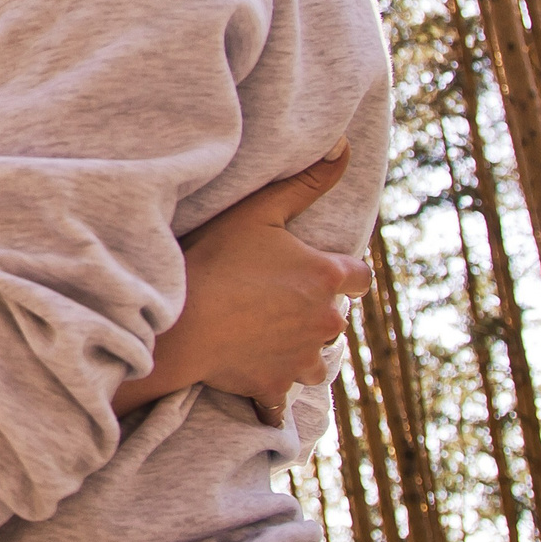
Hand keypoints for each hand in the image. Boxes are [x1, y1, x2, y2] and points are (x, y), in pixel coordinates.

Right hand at [157, 142, 370, 421]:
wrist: (180, 324)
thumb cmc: (217, 260)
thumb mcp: (259, 211)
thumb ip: (307, 182)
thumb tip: (345, 147)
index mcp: (328, 279)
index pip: (360, 277)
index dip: (341, 273)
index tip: (318, 272)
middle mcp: (326, 323)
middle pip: (334, 319)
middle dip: (312, 312)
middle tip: (271, 300)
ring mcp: (302, 359)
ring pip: (315, 360)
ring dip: (298, 350)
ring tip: (261, 336)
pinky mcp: (276, 387)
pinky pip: (282, 394)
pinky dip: (270, 386)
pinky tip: (248, 372)